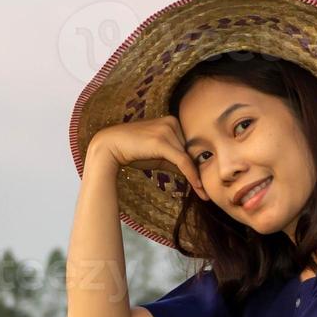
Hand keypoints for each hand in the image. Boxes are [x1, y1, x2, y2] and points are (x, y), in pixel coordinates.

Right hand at [87, 116, 208, 200]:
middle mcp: (172, 122)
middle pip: (190, 151)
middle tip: (207, 192)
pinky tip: (198, 187)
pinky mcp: (162, 141)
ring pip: (188, 157)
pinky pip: (182, 161)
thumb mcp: (158, 156)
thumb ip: (175, 160)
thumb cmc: (133, 151)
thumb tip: (192, 173)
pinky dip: (191, 175)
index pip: (189, 146)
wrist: (110, 146)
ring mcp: (167, 130)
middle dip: (198, 171)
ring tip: (204, 194)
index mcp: (172, 122)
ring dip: (196, 177)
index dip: (197, 164)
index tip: (206, 181)